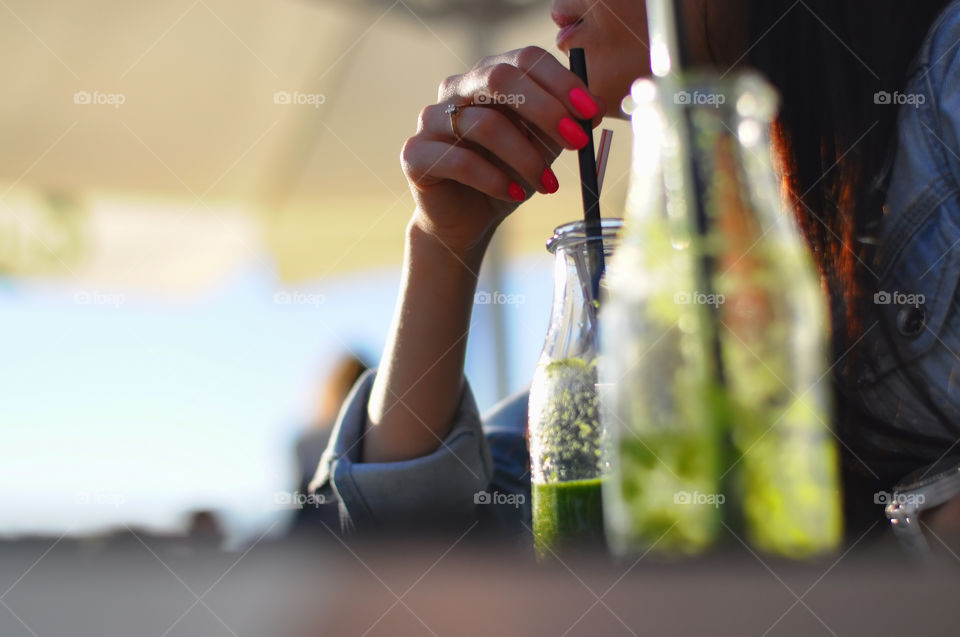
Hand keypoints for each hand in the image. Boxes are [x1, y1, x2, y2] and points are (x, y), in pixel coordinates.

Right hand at [400, 46, 606, 255]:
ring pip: (484, 124)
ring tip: (547, 184)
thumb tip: (592, 108)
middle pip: (500, 78)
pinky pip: (460, 161)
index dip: (562, 81)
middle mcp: (457, 89)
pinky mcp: (415, 154)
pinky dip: (494, 179)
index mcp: (488, 75)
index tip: (592, 111)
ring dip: (525, 157)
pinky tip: (514, 194)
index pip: (525, 59)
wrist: (467, 218)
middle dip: (545, 109)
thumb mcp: (542, 146)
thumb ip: (561, 124)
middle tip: (576, 141)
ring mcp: (431, 119)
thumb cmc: (506, 175)